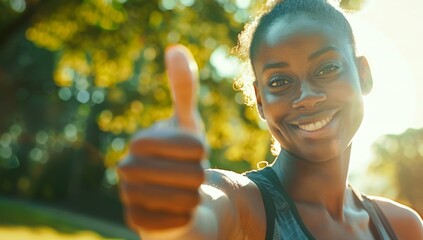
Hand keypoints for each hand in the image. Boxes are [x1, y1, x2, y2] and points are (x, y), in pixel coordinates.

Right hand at [117, 45, 206, 232]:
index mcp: (143, 141)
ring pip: (188, 199)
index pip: (195, 147)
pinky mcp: (135, 221)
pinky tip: (175, 212)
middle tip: (186, 175)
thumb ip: (183, 90)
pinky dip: (184, 217)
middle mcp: (128, 167)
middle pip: (193, 174)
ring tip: (181, 193)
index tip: (189, 153)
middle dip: (198, 176)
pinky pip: (176, 221)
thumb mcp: (187, 125)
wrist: (169, 198)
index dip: (201, 152)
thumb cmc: (180, 159)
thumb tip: (176, 48)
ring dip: (194, 197)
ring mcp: (129, 196)